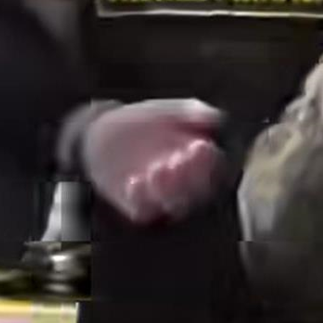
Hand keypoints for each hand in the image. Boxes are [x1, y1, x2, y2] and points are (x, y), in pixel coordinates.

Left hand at [83, 99, 224, 223]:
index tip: (199, 146)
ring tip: (157, 169)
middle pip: (198, 191)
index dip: (209, 162)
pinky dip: (140, 200)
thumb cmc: (147, 121)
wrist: (105, 132)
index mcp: (200, 161)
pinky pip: (143, 211)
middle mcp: (185, 184)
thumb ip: (194, 112)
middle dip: (191, 178)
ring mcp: (162, 197)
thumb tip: (217, 118)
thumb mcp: (172, 111)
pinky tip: (134, 182)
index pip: (214, 168)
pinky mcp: (138, 205)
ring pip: (174, 205)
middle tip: (180, 160)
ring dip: (169, 190)